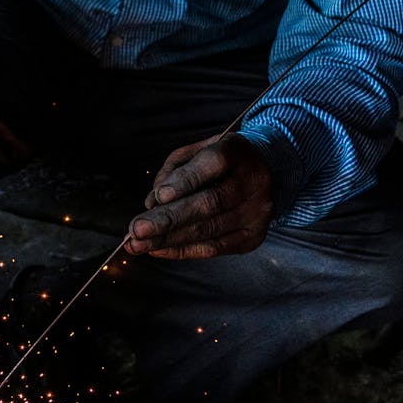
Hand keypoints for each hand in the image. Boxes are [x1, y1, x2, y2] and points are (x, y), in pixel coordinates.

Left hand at [125, 133, 272, 259]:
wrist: (266, 174)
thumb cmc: (221, 162)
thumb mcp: (197, 151)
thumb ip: (173, 171)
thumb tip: (152, 203)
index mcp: (239, 151)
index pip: (214, 163)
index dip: (186, 180)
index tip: (159, 196)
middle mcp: (254, 182)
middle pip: (209, 203)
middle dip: (168, 219)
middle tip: (137, 229)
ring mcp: (256, 212)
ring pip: (208, 230)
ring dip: (168, 239)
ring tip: (137, 244)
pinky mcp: (252, 236)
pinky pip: (213, 248)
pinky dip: (182, 250)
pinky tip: (158, 249)